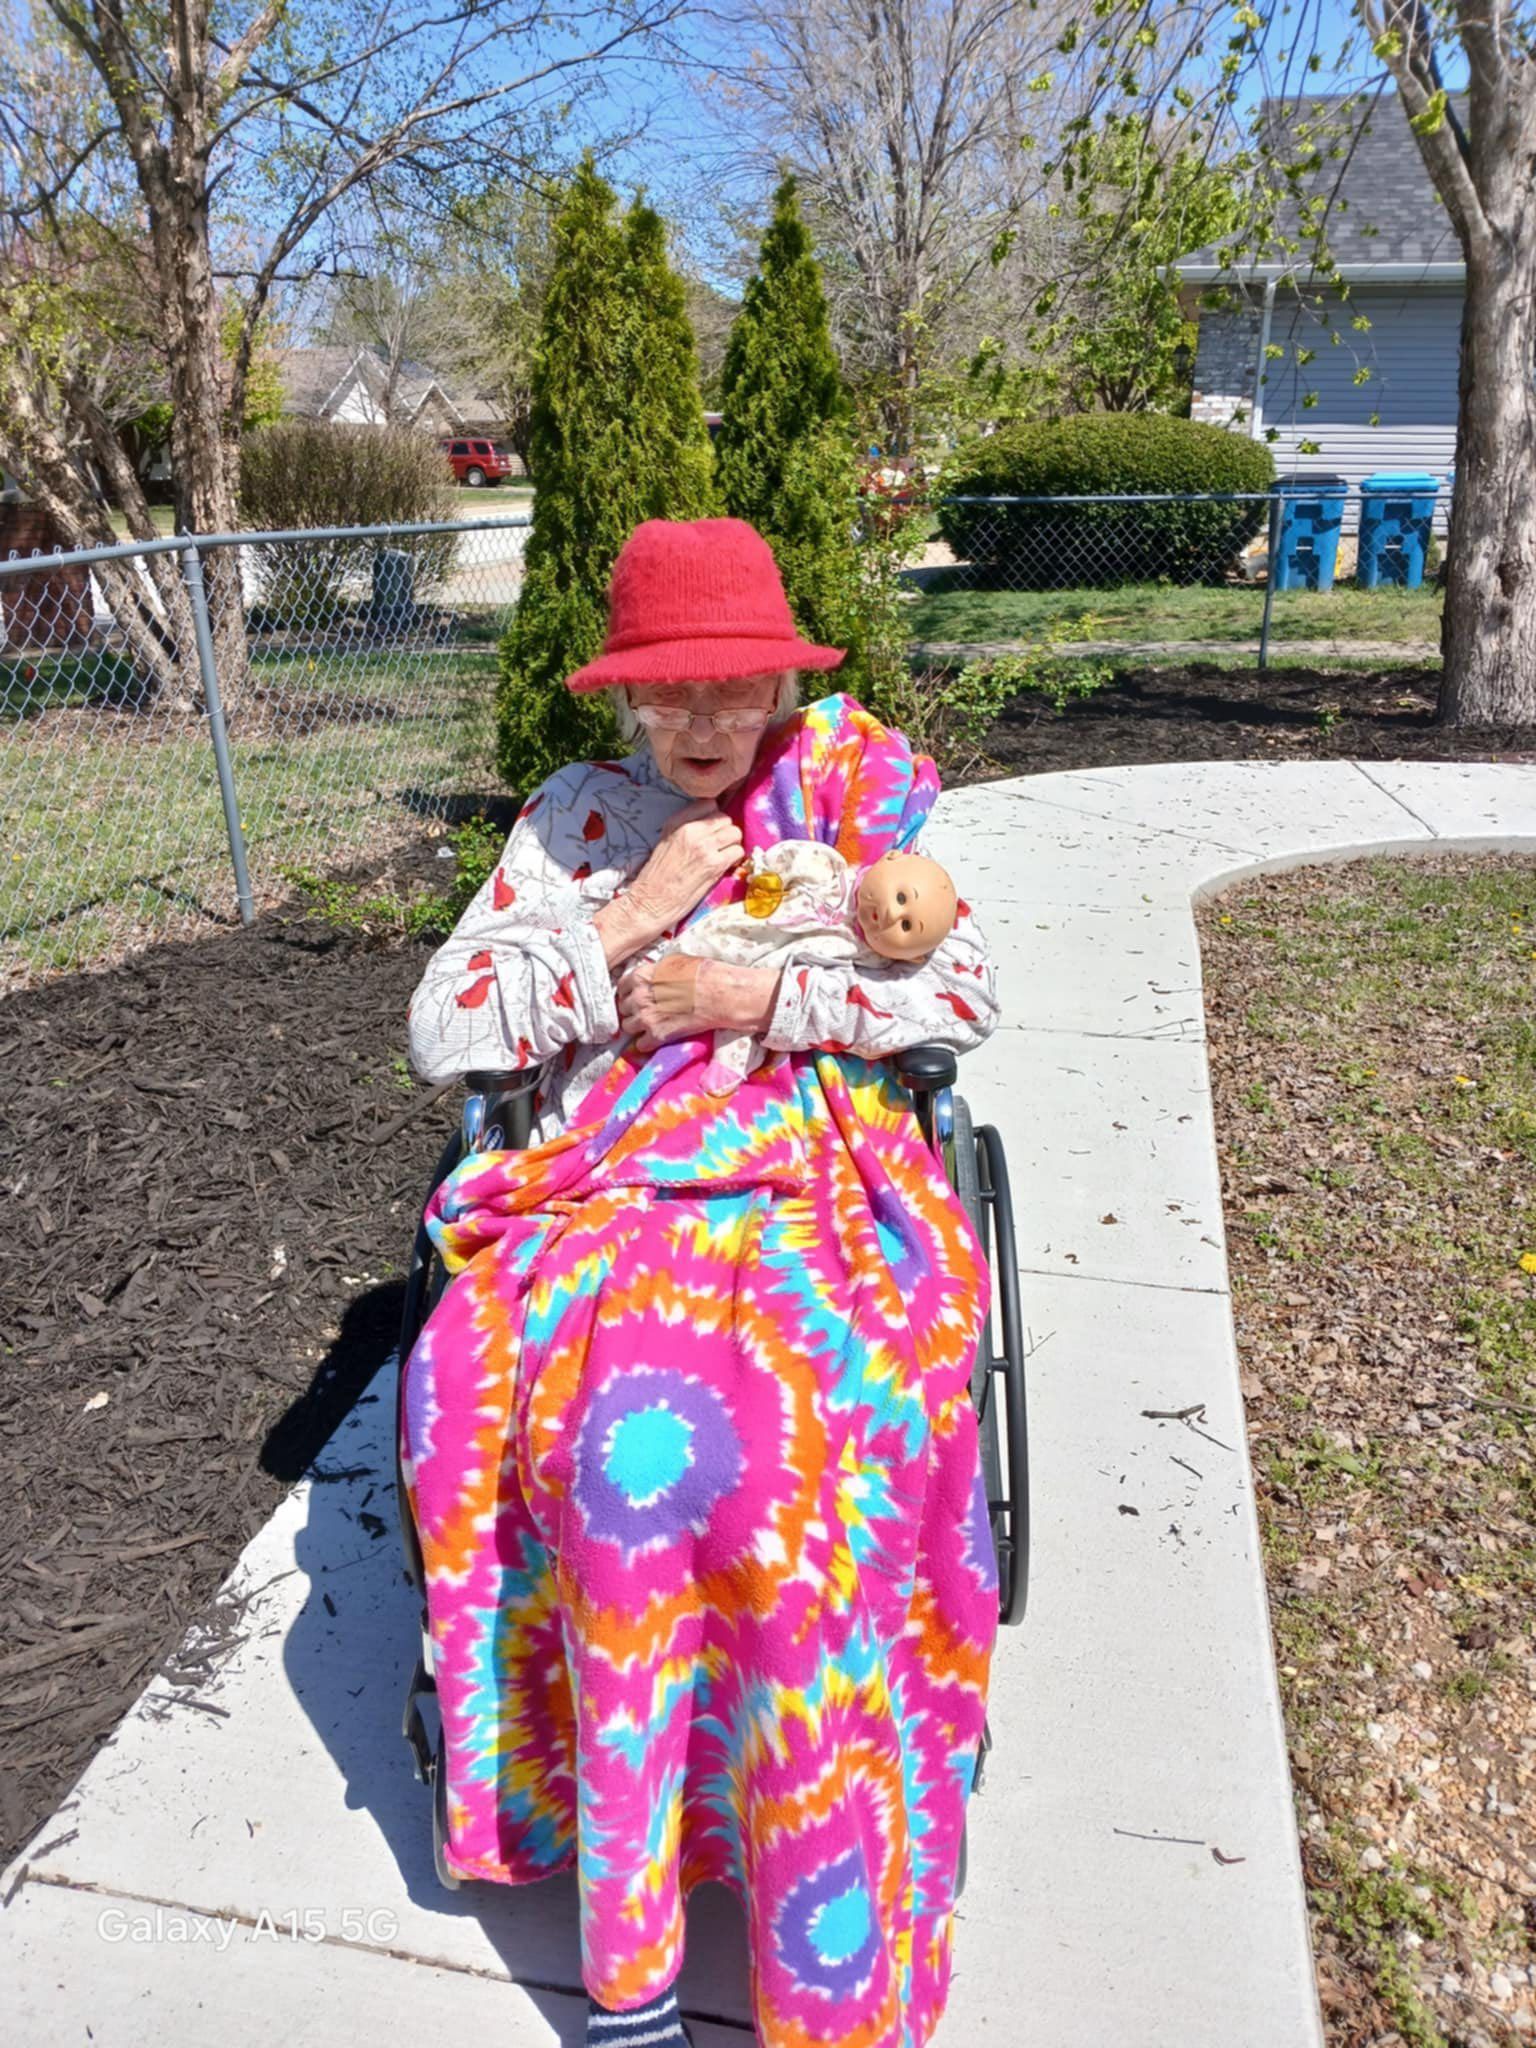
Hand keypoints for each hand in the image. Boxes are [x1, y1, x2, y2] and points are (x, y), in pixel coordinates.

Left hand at [616, 956, 779, 1052]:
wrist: (720, 994)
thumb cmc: (703, 974)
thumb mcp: (674, 962)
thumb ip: (656, 971)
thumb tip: (652, 975)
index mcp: (641, 976)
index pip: (622, 987)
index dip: (630, 993)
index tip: (637, 997)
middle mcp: (639, 997)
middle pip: (623, 1008)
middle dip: (633, 1010)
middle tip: (647, 1011)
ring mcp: (646, 1017)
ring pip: (628, 1027)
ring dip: (638, 1027)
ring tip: (651, 1025)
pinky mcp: (657, 1035)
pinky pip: (640, 1044)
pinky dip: (647, 1043)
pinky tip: (658, 1037)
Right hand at [624, 801, 744, 936]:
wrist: (651, 901)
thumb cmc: (656, 875)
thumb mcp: (666, 840)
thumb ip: (686, 827)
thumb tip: (711, 822)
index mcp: (677, 822)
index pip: (709, 804)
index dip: (714, 817)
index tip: (711, 829)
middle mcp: (691, 830)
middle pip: (725, 818)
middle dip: (725, 831)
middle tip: (718, 845)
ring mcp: (704, 847)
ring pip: (735, 832)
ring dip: (732, 844)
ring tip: (723, 855)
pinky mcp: (714, 865)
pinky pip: (738, 851)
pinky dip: (735, 859)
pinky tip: (725, 865)